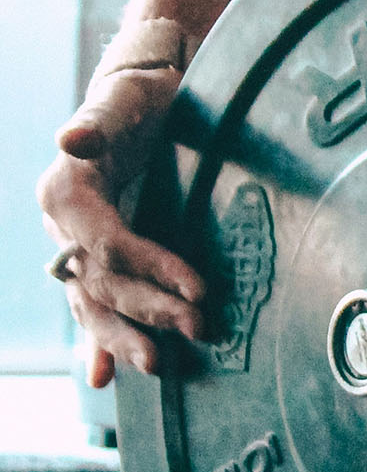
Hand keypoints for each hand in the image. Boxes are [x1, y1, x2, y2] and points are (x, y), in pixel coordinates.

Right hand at [37, 68, 206, 384]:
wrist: (140, 94)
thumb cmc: (138, 95)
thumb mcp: (123, 101)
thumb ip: (98, 123)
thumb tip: (72, 138)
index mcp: (65, 193)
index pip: (109, 244)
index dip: (152, 268)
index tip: (199, 289)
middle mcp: (63, 225)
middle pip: (102, 281)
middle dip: (148, 311)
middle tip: (196, 331)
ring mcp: (76, 245)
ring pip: (93, 302)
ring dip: (122, 338)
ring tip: (154, 366)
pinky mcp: (96, 255)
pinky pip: (93, 303)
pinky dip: (98, 340)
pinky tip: (103, 377)